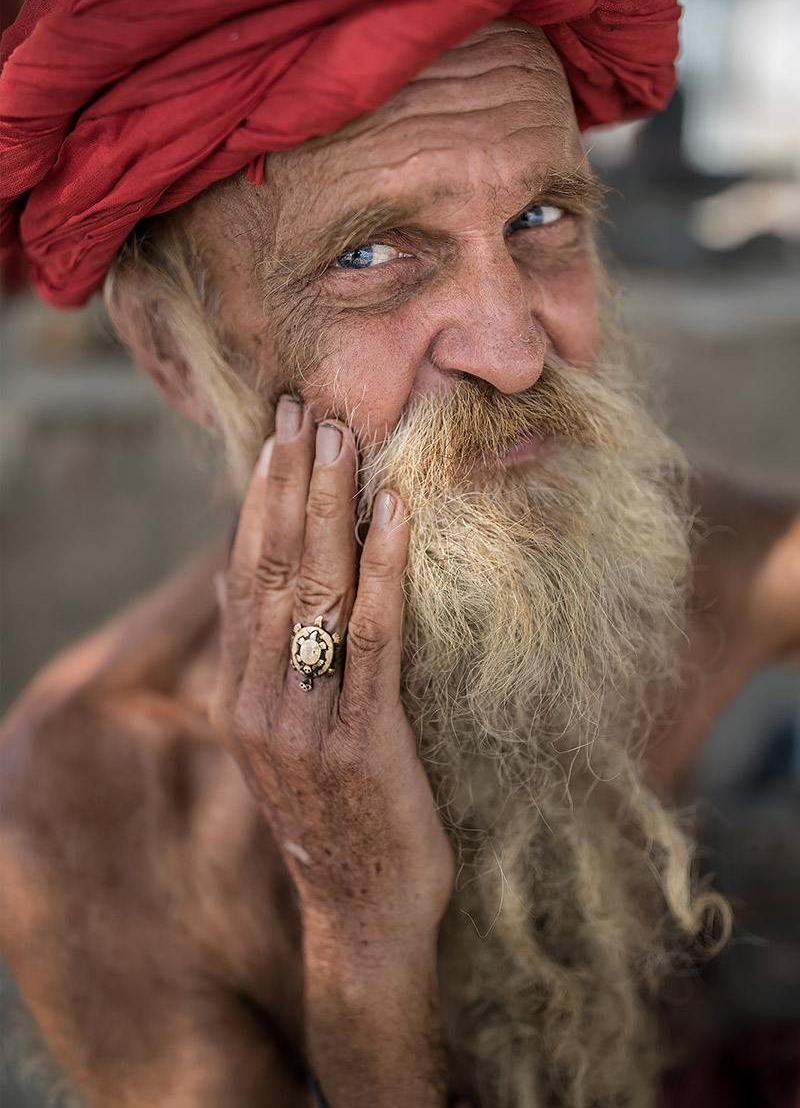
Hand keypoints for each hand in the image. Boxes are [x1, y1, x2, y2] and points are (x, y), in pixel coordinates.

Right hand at [211, 396, 454, 952]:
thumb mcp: (283, 732)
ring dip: (328, 507)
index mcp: (242, 694)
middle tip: (303, 409)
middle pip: (271, 569)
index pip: (242, 576)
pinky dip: (383, 571)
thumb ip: (264, 658)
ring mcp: (307, 723)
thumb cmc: (338, 812)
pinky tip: (394, 515)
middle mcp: (261, 701)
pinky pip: (374, 640)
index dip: (257, 501)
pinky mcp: (363, 742)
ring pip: (313, 592)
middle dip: (288, 484)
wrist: (366, 911)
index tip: (272, 436)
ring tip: (340, 438)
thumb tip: (239, 579)